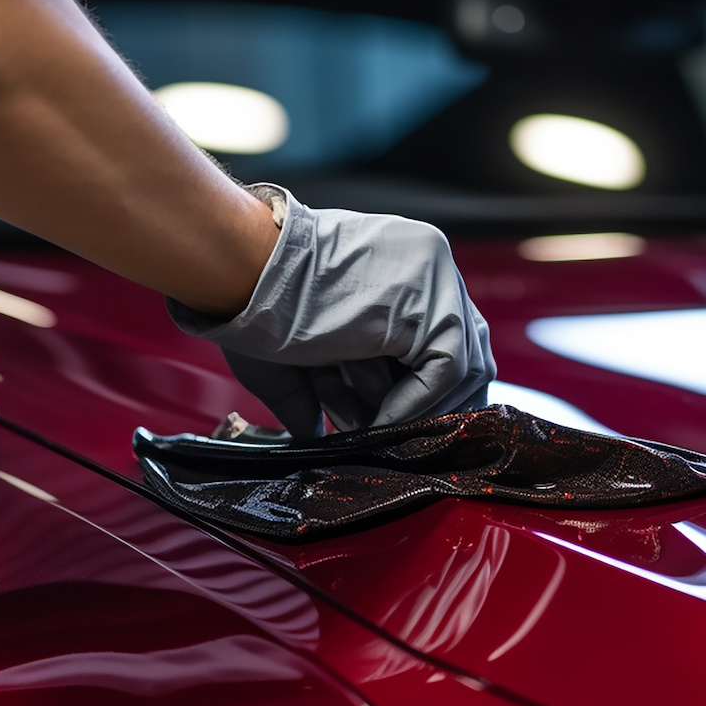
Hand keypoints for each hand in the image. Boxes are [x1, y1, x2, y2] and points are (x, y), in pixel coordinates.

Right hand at [168, 185, 494, 437]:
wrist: (240, 272)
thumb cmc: (255, 301)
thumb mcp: (302, 349)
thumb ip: (320, 390)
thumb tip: (317, 435)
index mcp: (404, 264)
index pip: (444, 335)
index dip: (425, 389)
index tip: (396, 424)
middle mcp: (430, 266)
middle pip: (465, 350)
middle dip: (430, 404)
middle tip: (398, 440)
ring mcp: (436, 280)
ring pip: (460, 366)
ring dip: (416, 409)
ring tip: (373, 431)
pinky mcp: (431, 302)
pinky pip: (445, 370)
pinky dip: (413, 405)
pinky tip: (376, 421)